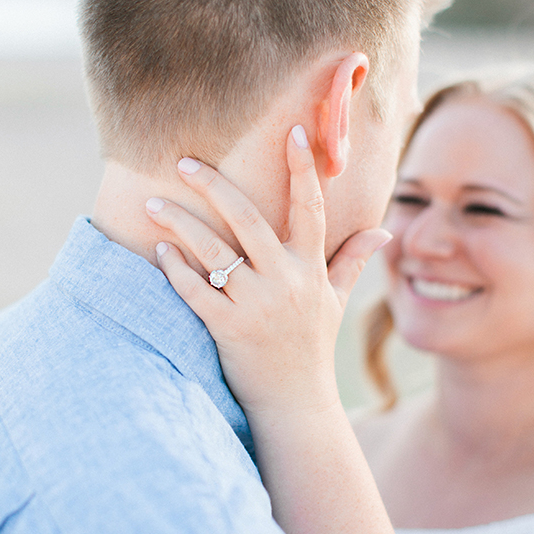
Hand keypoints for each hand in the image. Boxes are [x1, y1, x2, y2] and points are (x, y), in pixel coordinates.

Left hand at [146, 125, 390, 421]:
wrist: (295, 402)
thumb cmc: (312, 346)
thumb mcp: (336, 301)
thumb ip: (352, 262)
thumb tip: (382, 232)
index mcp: (311, 269)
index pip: (311, 209)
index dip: (304, 168)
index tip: (294, 130)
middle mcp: (286, 282)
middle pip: (249, 221)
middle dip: (214, 186)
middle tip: (183, 161)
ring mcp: (256, 305)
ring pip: (214, 254)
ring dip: (180, 225)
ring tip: (151, 203)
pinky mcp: (229, 329)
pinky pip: (195, 293)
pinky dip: (175, 270)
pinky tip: (159, 249)